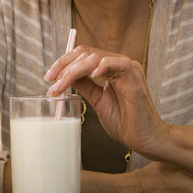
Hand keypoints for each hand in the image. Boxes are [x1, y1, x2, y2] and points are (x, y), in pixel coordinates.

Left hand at [45, 45, 168, 157]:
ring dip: (73, 70)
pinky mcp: (135, 78)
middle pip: (85, 53)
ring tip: (61, 86)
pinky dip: (102, 66)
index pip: (82, 55)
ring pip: (95, 57)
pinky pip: (117, 63)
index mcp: (109, 68)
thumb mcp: (97, 100)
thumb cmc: (125, 121)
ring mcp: (128, 69)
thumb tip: (64, 77)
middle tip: (50, 81)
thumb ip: (84, 85)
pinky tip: (91, 75)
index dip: (63, 63)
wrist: (144, 138)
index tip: (48, 77)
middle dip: (63, 66)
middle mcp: (118, 65)